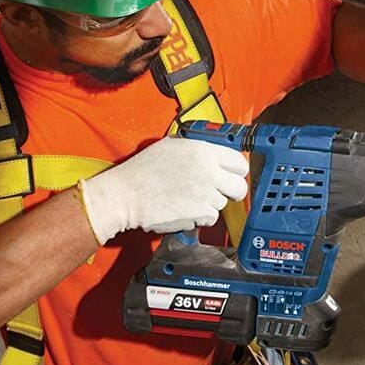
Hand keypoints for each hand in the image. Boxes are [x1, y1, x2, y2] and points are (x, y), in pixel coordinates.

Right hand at [77, 137, 249, 243]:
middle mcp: (209, 172)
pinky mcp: (198, 214)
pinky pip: (210, 218)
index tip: (232, 175)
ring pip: (222, 204)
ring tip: (188, 197)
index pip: (239, 162)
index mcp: (203, 151)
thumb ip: (197, 150)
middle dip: (231, 191)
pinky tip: (184, 208)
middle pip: (239, 187)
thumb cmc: (142, 170)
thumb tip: (213, 156)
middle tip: (219, 191)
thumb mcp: (172, 146)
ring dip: (209, 204)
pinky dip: (199, 217)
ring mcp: (205, 194)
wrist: (125, 194)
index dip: (236, 170)